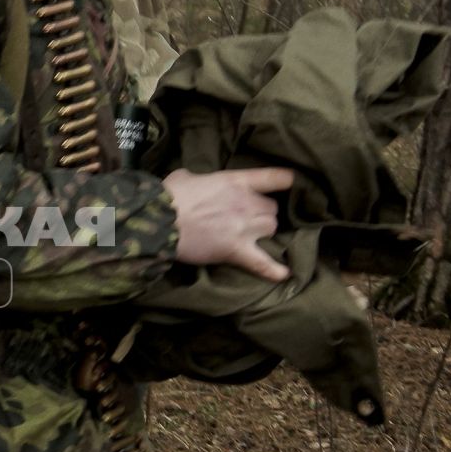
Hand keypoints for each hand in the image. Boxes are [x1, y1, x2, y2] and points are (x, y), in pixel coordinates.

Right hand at [164, 167, 295, 281]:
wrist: (159, 220)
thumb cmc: (168, 195)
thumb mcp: (186, 176)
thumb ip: (202, 179)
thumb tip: (198, 183)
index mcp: (237, 181)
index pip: (276, 178)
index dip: (286, 182)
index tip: (291, 184)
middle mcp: (247, 203)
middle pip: (272, 209)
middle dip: (263, 213)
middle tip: (248, 218)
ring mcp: (244, 228)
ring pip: (270, 229)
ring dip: (263, 232)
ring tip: (251, 237)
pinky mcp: (235, 250)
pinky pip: (262, 263)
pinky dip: (274, 270)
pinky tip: (284, 275)